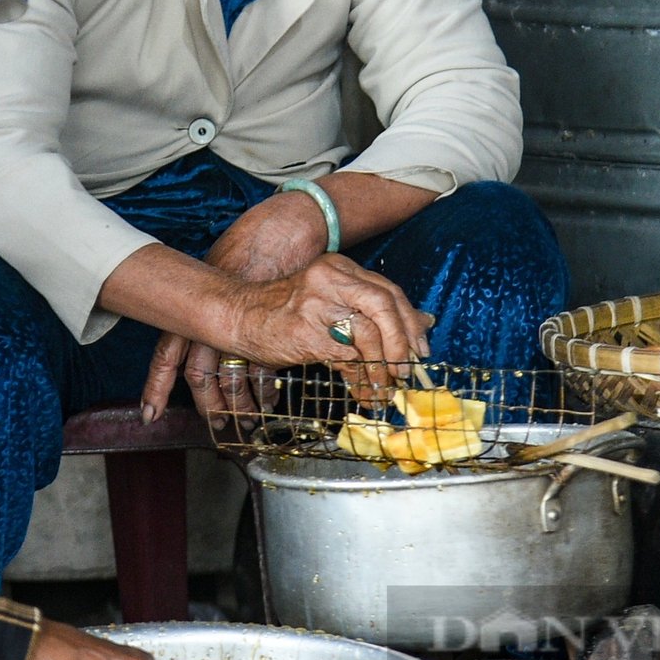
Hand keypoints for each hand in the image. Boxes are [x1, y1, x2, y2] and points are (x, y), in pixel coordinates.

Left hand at [138, 195, 327, 423]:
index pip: (167, 353)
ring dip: (240, 404)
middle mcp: (211, 315)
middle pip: (199, 374)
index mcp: (192, 302)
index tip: (149, 414)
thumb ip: (206, 300)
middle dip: (207, 405)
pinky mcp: (271, 326)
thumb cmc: (252, 245)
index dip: (157, 385)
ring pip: (232, 377)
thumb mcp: (216, 270)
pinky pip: (264, 368)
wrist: (287, 227)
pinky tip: (270, 399)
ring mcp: (241, 323)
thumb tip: (199, 323)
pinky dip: (266, 389)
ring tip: (247, 419)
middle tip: (217, 424)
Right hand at [140, 254, 433, 418]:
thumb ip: (369, 308)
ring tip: (385, 387)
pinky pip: (346, 356)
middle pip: (385, 306)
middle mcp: (331, 278)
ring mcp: (317, 303)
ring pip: (369, 332)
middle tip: (406, 371)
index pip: (388, 292)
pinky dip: (362, 377)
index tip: (419, 350)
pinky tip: (364, 391)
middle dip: (403, 343)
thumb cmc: (282, 312)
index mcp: (339, 268)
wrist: (236, 314)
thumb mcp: (329, 300)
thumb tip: (423, 322)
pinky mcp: (305, 331)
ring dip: (383, 366)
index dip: (410, 323)